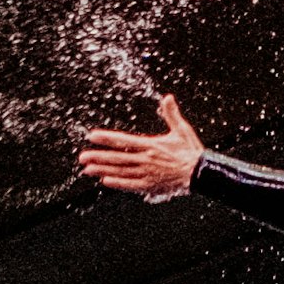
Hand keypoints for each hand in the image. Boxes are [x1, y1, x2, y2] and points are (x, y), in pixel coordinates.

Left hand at [78, 94, 201, 201]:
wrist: (201, 174)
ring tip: (87, 169)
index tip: (92, 136)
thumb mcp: (181, 130)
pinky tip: (105, 181)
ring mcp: (147, 174)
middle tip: (81, 156)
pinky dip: (117, 183)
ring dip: (103, 170)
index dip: (106, 138)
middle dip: (98, 156)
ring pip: (120, 171)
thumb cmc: (191, 151)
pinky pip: (130, 185)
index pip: (123, 140)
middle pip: (117, 157)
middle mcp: (146, 159)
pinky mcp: (151, 186)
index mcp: (151, 145)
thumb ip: (171, 114)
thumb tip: (167, 97)